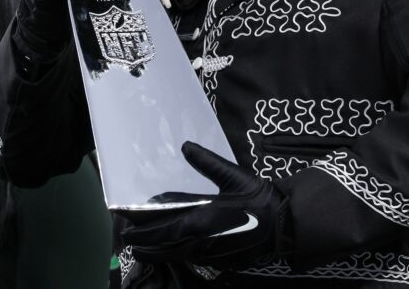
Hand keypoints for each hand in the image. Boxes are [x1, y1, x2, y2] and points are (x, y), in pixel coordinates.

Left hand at [121, 142, 291, 268]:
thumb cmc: (258, 199)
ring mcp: (209, 255)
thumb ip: (206, 163)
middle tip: (127, 240)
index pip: (160, 230)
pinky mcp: (219, 261)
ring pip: (176, 256)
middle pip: (163, 249)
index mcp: (199, 222)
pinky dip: (177, 254)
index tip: (125, 228)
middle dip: (144, 245)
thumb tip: (185, 146)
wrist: (283, 226)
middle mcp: (200, 242)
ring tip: (143, 248)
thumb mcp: (232, 176)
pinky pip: (192, 260)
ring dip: (158, 252)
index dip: (140, 231)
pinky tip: (174, 248)